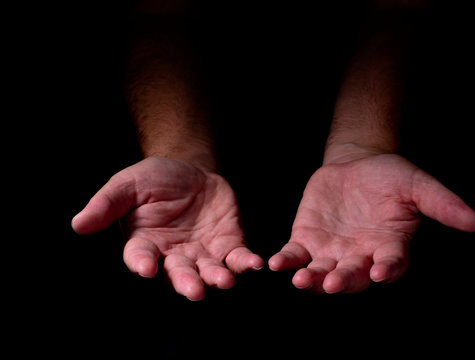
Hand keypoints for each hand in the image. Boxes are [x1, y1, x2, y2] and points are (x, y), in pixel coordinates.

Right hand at [72, 157, 262, 299]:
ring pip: (209, 272)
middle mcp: (173, 255)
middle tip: (194, 291)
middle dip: (186, 282)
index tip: (146, 268)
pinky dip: (245, 263)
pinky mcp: (228, 244)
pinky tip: (255, 265)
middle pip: (178, 273)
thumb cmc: (154, 179)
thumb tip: (78, 223)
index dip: (142, 263)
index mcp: (145, 243)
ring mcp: (202, 252)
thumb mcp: (128, 184)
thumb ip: (107, 203)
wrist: (191, 169)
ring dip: (217, 278)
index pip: (140, 257)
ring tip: (224, 281)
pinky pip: (237, 258)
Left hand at [269, 154, 474, 293]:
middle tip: (334, 283)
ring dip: (312, 280)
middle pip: (352, 277)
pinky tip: (275, 264)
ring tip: (302, 280)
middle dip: (343, 281)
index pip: (391, 265)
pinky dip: (286, 262)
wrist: (355, 165)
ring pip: (321, 274)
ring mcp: (331, 252)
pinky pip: (295, 257)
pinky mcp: (305, 241)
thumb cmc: (390, 177)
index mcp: (389, 248)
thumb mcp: (417, 185)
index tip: (382, 272)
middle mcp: (360, 257)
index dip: (388, 269)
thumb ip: (441, 203)